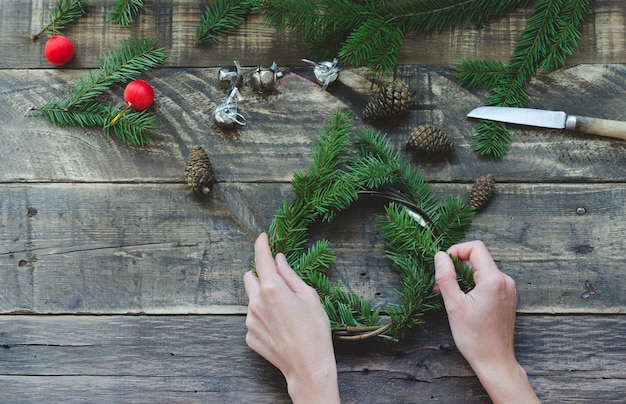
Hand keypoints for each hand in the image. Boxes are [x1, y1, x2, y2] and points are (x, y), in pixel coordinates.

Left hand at [244, 233, 339, 403]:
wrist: (308, 366)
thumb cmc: (314, 330)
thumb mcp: (309, 297)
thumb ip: (290, 275)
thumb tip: (279, 260)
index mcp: (272, 289)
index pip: (261, 259)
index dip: (261, 245)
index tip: (262, 237)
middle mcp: (256, 302)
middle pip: (250, 278)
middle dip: (262, 276)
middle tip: (281, 285)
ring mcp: (250, 320)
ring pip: (252, 299)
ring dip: (263, 298)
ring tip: (285, 313)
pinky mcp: (249, 335)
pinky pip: (253, 318)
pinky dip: (263, 317)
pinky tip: (281, 327)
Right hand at [434, 241, 538, 403]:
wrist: (495, 361)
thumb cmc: (474, 337)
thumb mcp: (454, 305)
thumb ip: (446, 276)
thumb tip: (440, 256)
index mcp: (494, 280)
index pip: (475, 247)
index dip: (456, 250)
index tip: (443, 264)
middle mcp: (505, 281)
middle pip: (478, 258)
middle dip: (456, 266)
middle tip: (440, 284)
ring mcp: (508, 290)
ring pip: (481, 270)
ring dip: (463, 277)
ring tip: (448, 294)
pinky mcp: (507, 298)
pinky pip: (487, 282)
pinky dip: (472, 285)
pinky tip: (461, 300)